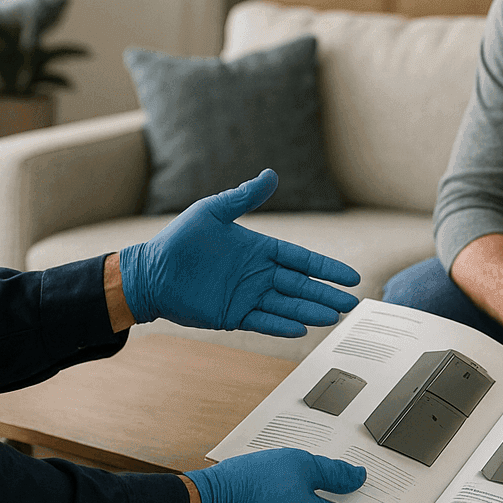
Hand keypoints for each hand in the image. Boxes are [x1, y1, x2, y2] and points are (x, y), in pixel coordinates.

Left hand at [119, 169, 359, 335]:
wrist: (151, 272)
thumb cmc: (180, 239)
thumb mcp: (212, 211)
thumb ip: (243, 197)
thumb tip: (271, 173)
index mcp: (259, 249)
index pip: (301, 259)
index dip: (326, 268)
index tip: (350, 277)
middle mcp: (258, 274)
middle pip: (300, 285)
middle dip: (326, 294)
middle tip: (351, 304)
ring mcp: (247, 296)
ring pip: (287, 305)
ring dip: (310, 311)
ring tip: (334, 318)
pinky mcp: (232, 315)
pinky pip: (262, 322)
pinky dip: (281, 325)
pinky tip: (301, 329)